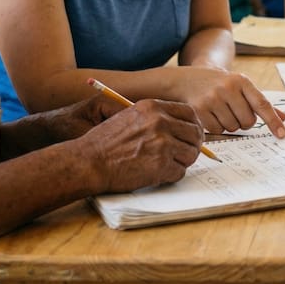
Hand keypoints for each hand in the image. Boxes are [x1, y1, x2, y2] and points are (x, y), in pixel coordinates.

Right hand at [77, 97, 204, 192]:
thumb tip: (181, 126)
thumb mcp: (131, 117)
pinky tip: (158, 174)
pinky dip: (172, 176)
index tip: (191, 135)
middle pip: (195, 133)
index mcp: (153, 107)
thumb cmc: (105, 143)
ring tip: (167, 164)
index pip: (189, 113)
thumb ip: (155, 118)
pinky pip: (180, 172)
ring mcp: (162, 143)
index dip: (193, 125)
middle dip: (192, 145)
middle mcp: (160, 122)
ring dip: (182, 161)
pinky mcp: (161, 165)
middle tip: (184, 154)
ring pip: (191, 153)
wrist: (89, 161)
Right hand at [166, 67, 284, 136]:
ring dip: (230, 125)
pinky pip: (217, 130)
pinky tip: (211, 115)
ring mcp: (212, 98)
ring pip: (232, 127)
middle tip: (235, 111)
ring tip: (221, 111)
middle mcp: (228, 88)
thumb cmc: (221, 85)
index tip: (282, 134)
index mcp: (242, 81)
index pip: (262, 104)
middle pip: (248, 122)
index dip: (273, 121)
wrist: (188, 79)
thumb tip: (283, 118)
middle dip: (244, 122)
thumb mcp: (241, 87)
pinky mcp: (199, 109)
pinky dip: (216, 127)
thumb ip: (260, 103)